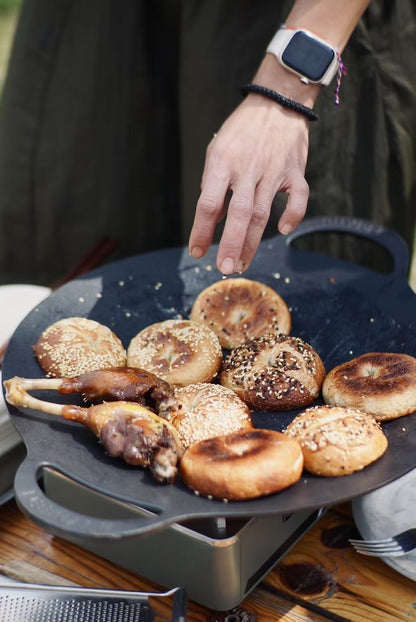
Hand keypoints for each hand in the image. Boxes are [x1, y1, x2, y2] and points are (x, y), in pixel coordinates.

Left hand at [188, 93, 309, 274]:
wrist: (276, 101)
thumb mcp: (217, 150)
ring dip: (253, 241)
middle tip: (225, 268)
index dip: (202, 230)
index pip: (209, 203)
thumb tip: (215, 219)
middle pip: (239, 213)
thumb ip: (214, 184)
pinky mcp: (294, 170)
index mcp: (222, 162)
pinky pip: (298, 196)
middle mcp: (247, 168)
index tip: (197, 252)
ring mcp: (273, 169)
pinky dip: (293, 214)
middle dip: (231, 244)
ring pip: (263, 212)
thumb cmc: (241, 131)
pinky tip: (283, 230)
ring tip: (242, 263)